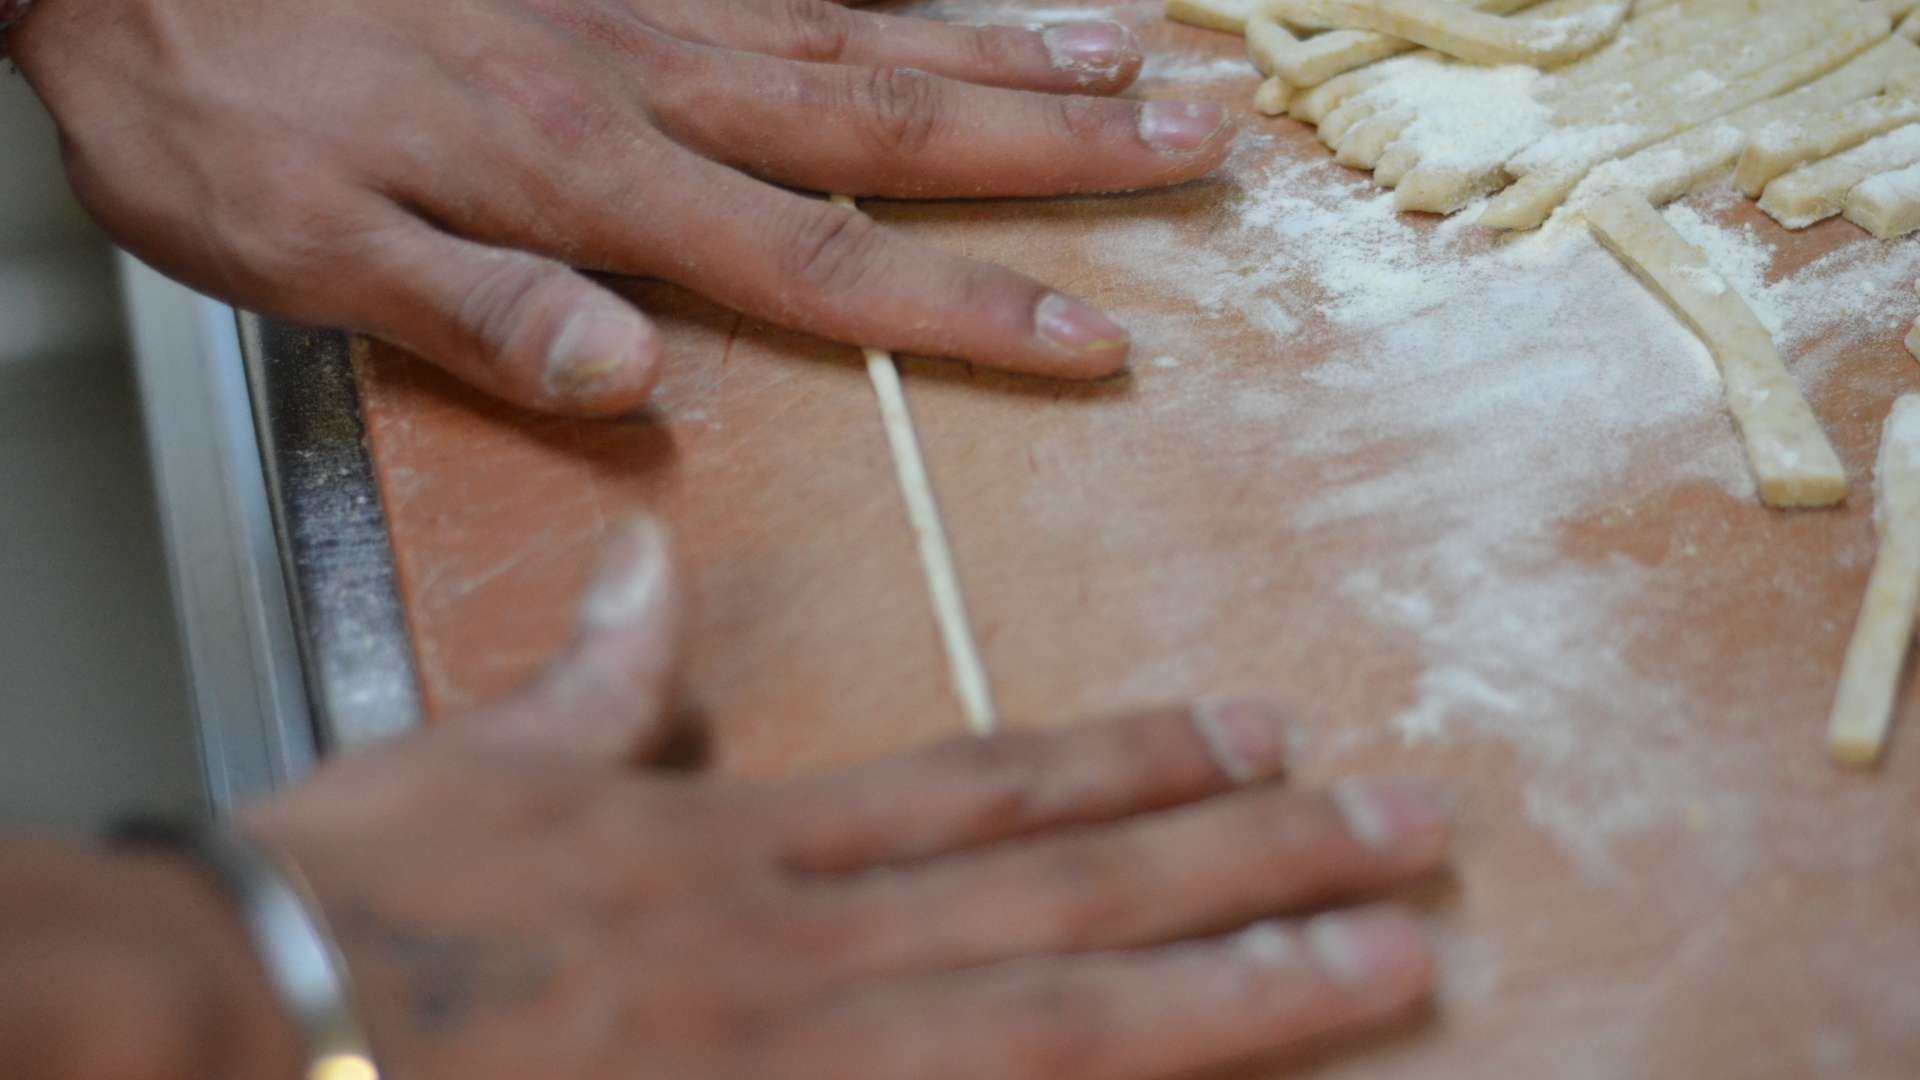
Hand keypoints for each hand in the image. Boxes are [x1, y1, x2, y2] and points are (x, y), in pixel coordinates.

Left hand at [10, 0, 1232, 415]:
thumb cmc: (212, 101)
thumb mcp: (304, 253)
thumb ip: (477, 312)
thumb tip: (629, 377)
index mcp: (591, 178)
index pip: (819, 260)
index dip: (966, 308)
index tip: (1091, 333)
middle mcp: (649, 76)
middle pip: (895, 117)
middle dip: (1063, 139)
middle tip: (1200, 135)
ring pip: (866, 20)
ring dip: (1013, 42)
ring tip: (1140, 47)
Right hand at [239, 519, 1448, 1078]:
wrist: (256, 1028)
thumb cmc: (359, 902)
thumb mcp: (482, 758)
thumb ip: (602, 676)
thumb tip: (651, 573)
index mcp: (747, 845)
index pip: (991, 787)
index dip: (1139, 760)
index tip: (1258, 732)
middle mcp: (811, 952)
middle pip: (1074, 896)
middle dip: (1253, 859)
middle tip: (1404, 830)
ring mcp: (808, 1068)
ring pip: (1064, 1020)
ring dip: (1237, 988)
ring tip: (1382, 959)